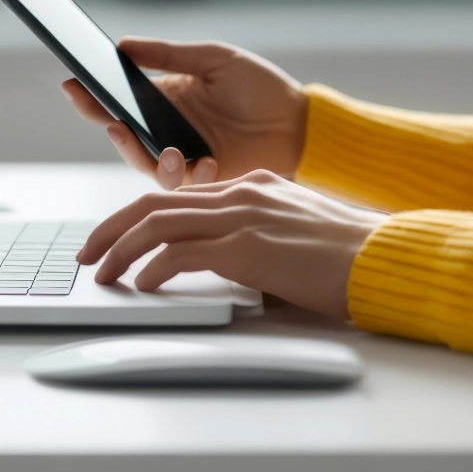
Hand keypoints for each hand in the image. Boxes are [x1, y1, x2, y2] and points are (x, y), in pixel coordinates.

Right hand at [62, 38, 306, 189]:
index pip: (117, 100)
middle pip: (124, 138)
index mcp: (164, 99)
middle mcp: (167, 131)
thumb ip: (169, 55)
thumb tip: (123, 45)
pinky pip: (183, 186)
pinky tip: (209, 162)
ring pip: (147, 167)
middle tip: (113, 122)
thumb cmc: (260, 87)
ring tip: (172, 152)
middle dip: (113, 131)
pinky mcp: (204, 181)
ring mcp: (184, 158)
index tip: (73, 85)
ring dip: (150, 160)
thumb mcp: (214, 59)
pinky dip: (191, 176)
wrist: (300, 124)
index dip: (91, 96)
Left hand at [76, 170, 381, 319]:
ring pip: (156, 223)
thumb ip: (252, 238)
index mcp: (251, 186)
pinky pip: (180, 253)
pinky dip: (152, 269)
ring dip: (120, 249)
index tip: (115, 237)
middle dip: (111, 228)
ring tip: (102, 273)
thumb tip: (219, 266)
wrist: (384, 260)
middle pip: (153, 202)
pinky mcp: (246, 247)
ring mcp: (241, 217)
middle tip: (88, 253)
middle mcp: (240, 193)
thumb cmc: (348, 256)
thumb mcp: (291, 233)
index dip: (137, 216)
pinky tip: (142, 285)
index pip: (176, 195)